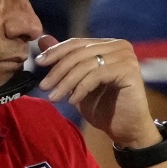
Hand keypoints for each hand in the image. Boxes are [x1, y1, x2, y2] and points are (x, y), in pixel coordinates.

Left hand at [35, 35, 159, 148]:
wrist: (125, 129)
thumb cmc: (103, 106)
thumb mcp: (77, 82)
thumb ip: (63, 61)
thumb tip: (43, 38)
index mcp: (108, 45)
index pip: (77, 43)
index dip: (55, 51)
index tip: (38, 63)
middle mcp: (119, 46)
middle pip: (80, 53)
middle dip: (58, 70)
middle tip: (44, 86)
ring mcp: (126, 57)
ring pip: (86, 64)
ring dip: (66, 82)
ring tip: (54, 98)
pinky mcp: (129, 70)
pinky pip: (97, 75)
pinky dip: (81, 88)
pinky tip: (72, 101)